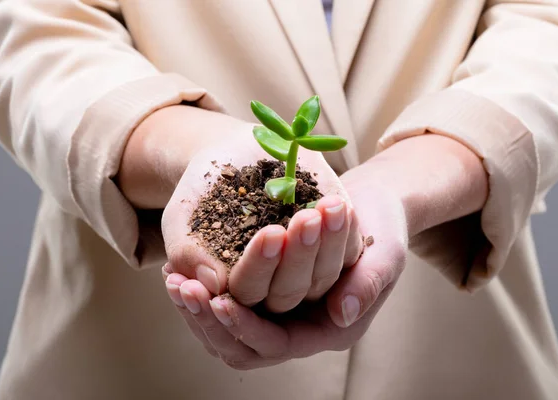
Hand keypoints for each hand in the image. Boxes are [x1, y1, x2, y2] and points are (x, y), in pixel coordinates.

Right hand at [159, 108, 361, 311]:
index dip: (259, 266)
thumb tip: (213, 283)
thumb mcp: (182, 218)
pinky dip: (346, 230)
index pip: (249, 292)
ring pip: (324, 275)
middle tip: (303, 220)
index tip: (269, 234)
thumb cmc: (200, 192)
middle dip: (298, 255)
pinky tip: (340, 205)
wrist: (230, 155)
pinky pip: (348, 251)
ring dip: (328, 243)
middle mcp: (274, 286)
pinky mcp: (334, 245)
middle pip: (290, 290)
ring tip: (328, 208)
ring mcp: (307, 267)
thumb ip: (188, 253)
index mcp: (236, 291)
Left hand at [162, 174, 407, 368]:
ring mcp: (281, 310)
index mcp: (329, 329)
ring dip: (198, 308)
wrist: (369, 205)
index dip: (247, 327)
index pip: (278, 344)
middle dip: (210, 320)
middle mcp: (301, 326)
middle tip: (182, 288)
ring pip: (229, 329)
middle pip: (244, 347)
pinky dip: (204, 287)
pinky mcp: (266, 289)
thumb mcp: (385, 254)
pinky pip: (228, 300)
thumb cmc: (382, 228)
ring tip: (172, 279)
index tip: (219, 300)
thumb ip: (368, 285)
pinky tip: (178, 268)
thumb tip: (341, 314)